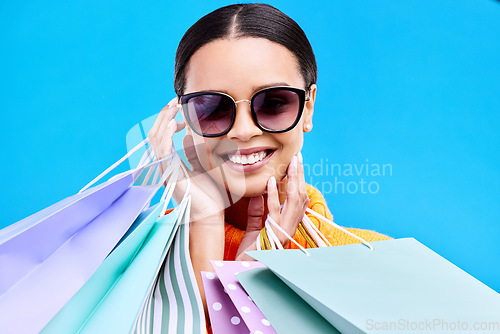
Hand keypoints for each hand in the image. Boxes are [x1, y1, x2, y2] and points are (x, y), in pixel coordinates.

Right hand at [147, 97, 225, 221]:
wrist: (210, 216)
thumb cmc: (209, 195)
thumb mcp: (202, 167)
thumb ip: (194, 152)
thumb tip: (189, 136)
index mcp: (171, 164)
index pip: (162, 136)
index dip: (167, 119)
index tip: (178, 107)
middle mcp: (164, 166)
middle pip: (155, 135)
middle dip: (164, 115)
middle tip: (175, 100)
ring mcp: (165, 171)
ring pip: (156, 140)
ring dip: (164, 121)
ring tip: (174, 106)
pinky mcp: (170, 176)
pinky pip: (162, 151)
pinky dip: (165, 135)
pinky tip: (173, 124)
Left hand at [235, 153, 308, 259]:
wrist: (243, 271)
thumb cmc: (250, 253)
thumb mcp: (253, 229)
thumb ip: (257, 212)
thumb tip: (259, 193)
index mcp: (287, 225)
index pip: (297, 199)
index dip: (299, 182)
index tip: (297, 164)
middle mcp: (289, 227)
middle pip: (299, 197)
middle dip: (299, 176)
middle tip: (298, 157)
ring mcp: (283, 231)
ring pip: (293, 201)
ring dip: (292, 181)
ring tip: (290, 164)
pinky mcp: (272, 234)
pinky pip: (274, 211)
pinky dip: (273, 195)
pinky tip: (272, 182)